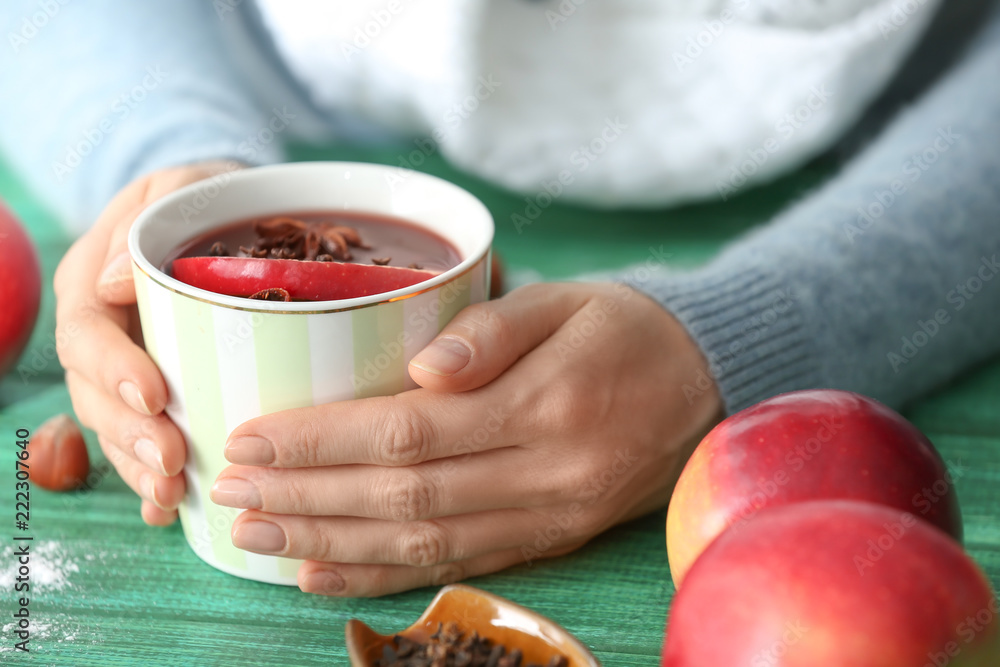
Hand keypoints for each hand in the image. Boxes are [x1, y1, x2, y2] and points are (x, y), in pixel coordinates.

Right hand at [55, 160, 242, 524]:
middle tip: (172, 462)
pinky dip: (152, 479)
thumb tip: (108, 282)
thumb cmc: (202, 198)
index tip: (155, 394)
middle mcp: (101, 335)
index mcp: (91, 284)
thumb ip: (143, 224)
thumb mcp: (177, 189)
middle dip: (131, 434)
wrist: (217, 217)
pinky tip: (172, 511)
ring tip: (173, 495)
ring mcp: (122, 370)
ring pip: (116, 428)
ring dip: (139, 467)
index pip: (87, 334)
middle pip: (96, 395)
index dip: (114, 369)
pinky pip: (143, 441)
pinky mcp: (155, 396)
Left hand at [212, 282, 722, 596]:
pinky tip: (324, 572)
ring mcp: (549, 517)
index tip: (254, 437)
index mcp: (547, 403)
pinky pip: (457, 567)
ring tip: (256, 537)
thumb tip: (422, 369)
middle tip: (229, 490)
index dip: (323, 440)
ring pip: (421, 544)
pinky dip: (383, 576)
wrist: (707, 383)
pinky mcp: (550, 540)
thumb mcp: (570, 300)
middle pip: (403, 497)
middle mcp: (545, 473)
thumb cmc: (626, 328)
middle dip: (307, 496)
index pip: (410, 431)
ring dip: (330, 542)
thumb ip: (495, 329)